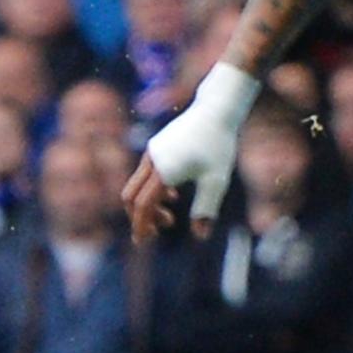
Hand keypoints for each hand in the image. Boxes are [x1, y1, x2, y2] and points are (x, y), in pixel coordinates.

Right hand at [123, 65, 256, 239]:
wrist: (215, 111)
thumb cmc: (220, 146)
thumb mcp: (217, 181)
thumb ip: (207, 209)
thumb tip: (200, 236)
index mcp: (164, 172)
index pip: (143, 205)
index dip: (141, 225)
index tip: (143, 241)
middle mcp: (152, 161)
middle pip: (132, 197)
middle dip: (141, 217)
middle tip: (159, 231)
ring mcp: (152, 152)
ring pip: (138, 185)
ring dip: (149, 204)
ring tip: (170, 217)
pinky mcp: (156, 146)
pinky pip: (145, 173)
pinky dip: (153, 189)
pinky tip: (173, 194)